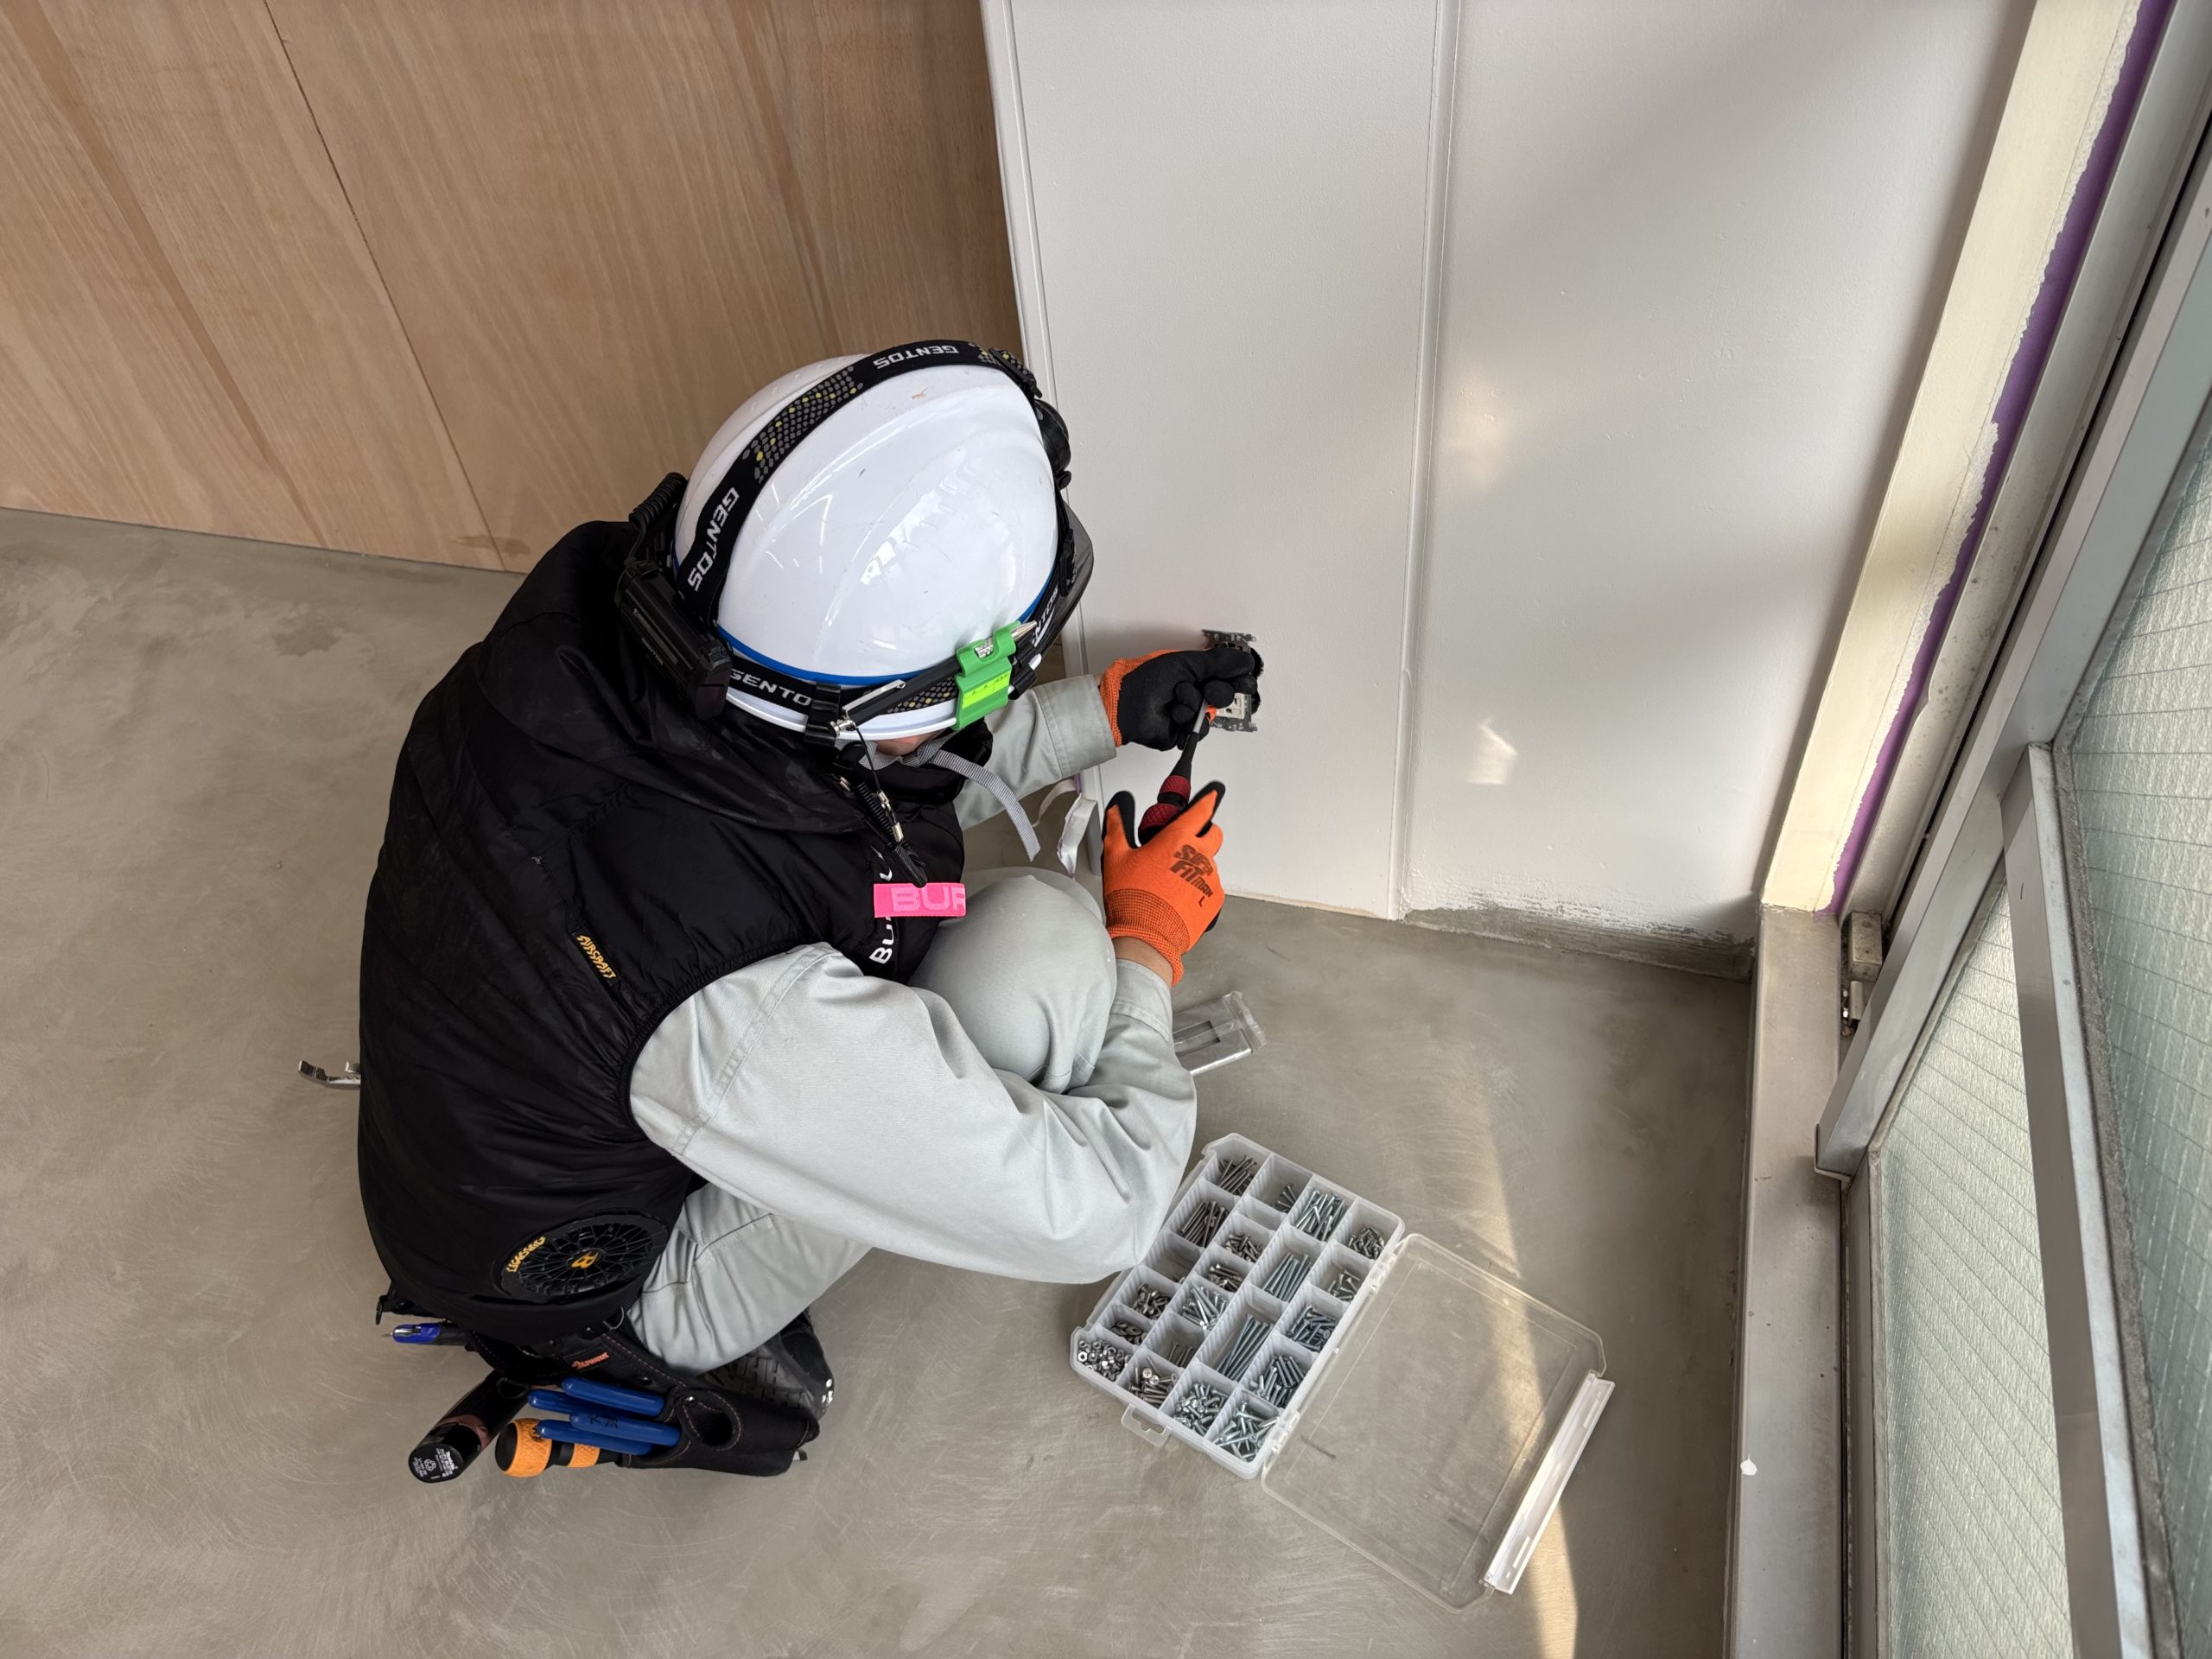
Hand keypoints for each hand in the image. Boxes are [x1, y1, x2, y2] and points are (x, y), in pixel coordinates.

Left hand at [1098, 646, 1260, 748]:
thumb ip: (1217, 662)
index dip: (1238, 678)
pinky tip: (1173, 713)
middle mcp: (1196, 693)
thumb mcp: (1185, 663)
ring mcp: (1191, 713)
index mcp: (1197, 673)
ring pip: (1212, 713)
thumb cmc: (1146, 680)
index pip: (1228, 676)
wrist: (1127, 703)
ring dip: (1194, 703)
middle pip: (1225, 695)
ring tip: (1177, 697)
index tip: (1244, 679)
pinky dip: (1186, 719)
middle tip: (1206, 688)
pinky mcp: (1185, 732)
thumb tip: (1244, 660)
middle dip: (1218, 691)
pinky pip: (1200, 729)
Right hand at [1101, 783, 1225, 983]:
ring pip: (1210, 863)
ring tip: (1174, 882)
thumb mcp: (1116, 858)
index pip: (1201, 811)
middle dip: (1205, 833)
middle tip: (1187, 844)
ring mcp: (1210, 878)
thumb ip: (1117, 829)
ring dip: (1197, 866)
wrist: (1146, 936)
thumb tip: (1115, 812)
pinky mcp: (1215, 900)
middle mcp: (1198, 855)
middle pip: (1215, 834)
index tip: (1212, 796)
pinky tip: (1180, 899)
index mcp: (1177, 839)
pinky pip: (1211, 888)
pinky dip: (1199, 890)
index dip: (1208, 801)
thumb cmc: (1133, 898)